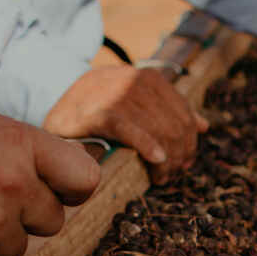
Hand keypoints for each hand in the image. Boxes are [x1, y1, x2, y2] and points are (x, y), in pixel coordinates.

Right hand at [43, 65, 207, 183]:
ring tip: (161, 177)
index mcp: (146, 78)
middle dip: (179, 152)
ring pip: (156, 127)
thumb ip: (169, 113)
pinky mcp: (95, 111)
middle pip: (172, 120)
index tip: (186, 162)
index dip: (189, 138)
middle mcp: (131, 80)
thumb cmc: (98, 113)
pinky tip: (156, 161)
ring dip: (165, 158)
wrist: (53, 109)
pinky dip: (147, 145)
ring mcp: (112, 93)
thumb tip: (204, 125)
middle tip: (173, 175)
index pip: (181, 109)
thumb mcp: (136, 108)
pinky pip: (129, 128)